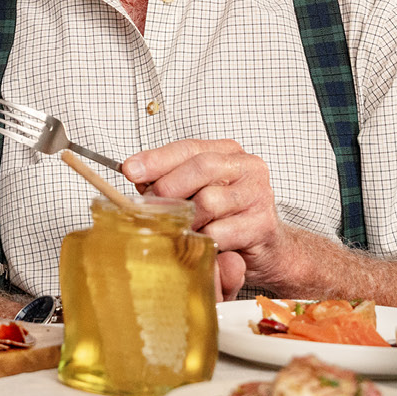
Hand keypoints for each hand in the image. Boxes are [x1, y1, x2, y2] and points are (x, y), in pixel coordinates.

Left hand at [122, 138, 282, 297]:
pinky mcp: (262, 224)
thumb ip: (170, 181)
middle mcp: (248, 167)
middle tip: (149, 206)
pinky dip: (202, 240)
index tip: (129, 170)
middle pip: (201, 167)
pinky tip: (197, 243)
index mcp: (229, 152)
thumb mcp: (196, 192)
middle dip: (168, 187)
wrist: (267, 247)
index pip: (189, 148)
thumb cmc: (227, 216)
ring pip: (208, 201)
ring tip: (177, 229)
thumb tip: (135, 176)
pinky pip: (220, 232)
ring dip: (185, 219)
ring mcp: (258, 195)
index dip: (157, 159)